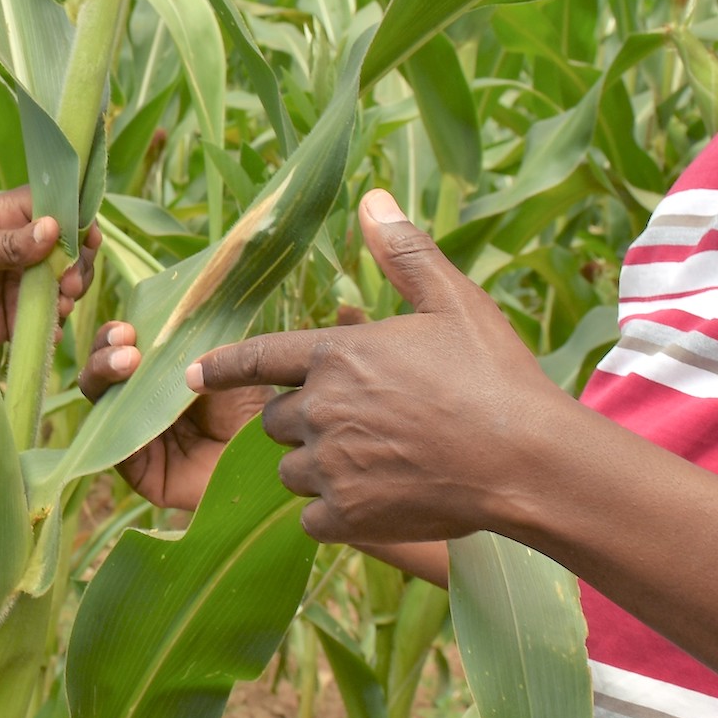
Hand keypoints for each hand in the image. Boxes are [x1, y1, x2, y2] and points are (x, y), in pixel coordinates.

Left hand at [0, 188, 98, 373]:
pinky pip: (47, 316)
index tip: (88, 239)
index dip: (75, 217)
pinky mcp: (15, 315)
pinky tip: (47, 331)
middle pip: (67, 246)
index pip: (50, 204)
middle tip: (69, 284)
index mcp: (2, 217)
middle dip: (77, 263)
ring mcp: (18, 282)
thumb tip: (53, 228)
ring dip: (69, 295)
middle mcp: (17, 246)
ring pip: (64, 282)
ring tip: (58, 308)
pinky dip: (53, 324)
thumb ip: (5, 244)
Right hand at [85, 316, 324, 511]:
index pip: (124, 351)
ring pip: (102, 409)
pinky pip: (113, 450)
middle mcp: (145, 407)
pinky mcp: (143, 475)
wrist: (278, 459)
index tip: (130, 327)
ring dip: (102, 379)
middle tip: (125, 343)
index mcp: (159, 379)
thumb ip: (196, 346)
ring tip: (124, 363)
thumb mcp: (228, 365)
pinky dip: (112, 427)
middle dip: (105, 352)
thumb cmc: (257, 411)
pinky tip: (125, 409)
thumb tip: (164, 321)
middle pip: (104, 376)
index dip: (116, 336)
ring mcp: (141, 440)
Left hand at [187, 189, 580, 546]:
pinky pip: (312, 518)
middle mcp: (320, 408)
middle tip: (363, 423)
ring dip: (318, 468)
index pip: (257, 358)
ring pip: (292, 471)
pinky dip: (334, 514)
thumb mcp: (453, 301)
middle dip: (306, 421)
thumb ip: (404, 252)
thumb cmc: (494, 376)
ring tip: (377, 463)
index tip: (190, 374)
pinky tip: (377, 502)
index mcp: (336, 354)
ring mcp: (330, 466)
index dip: (221, 367)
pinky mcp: (346, 515)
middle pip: (277, 421)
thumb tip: (371, 199)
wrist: (528, 460)